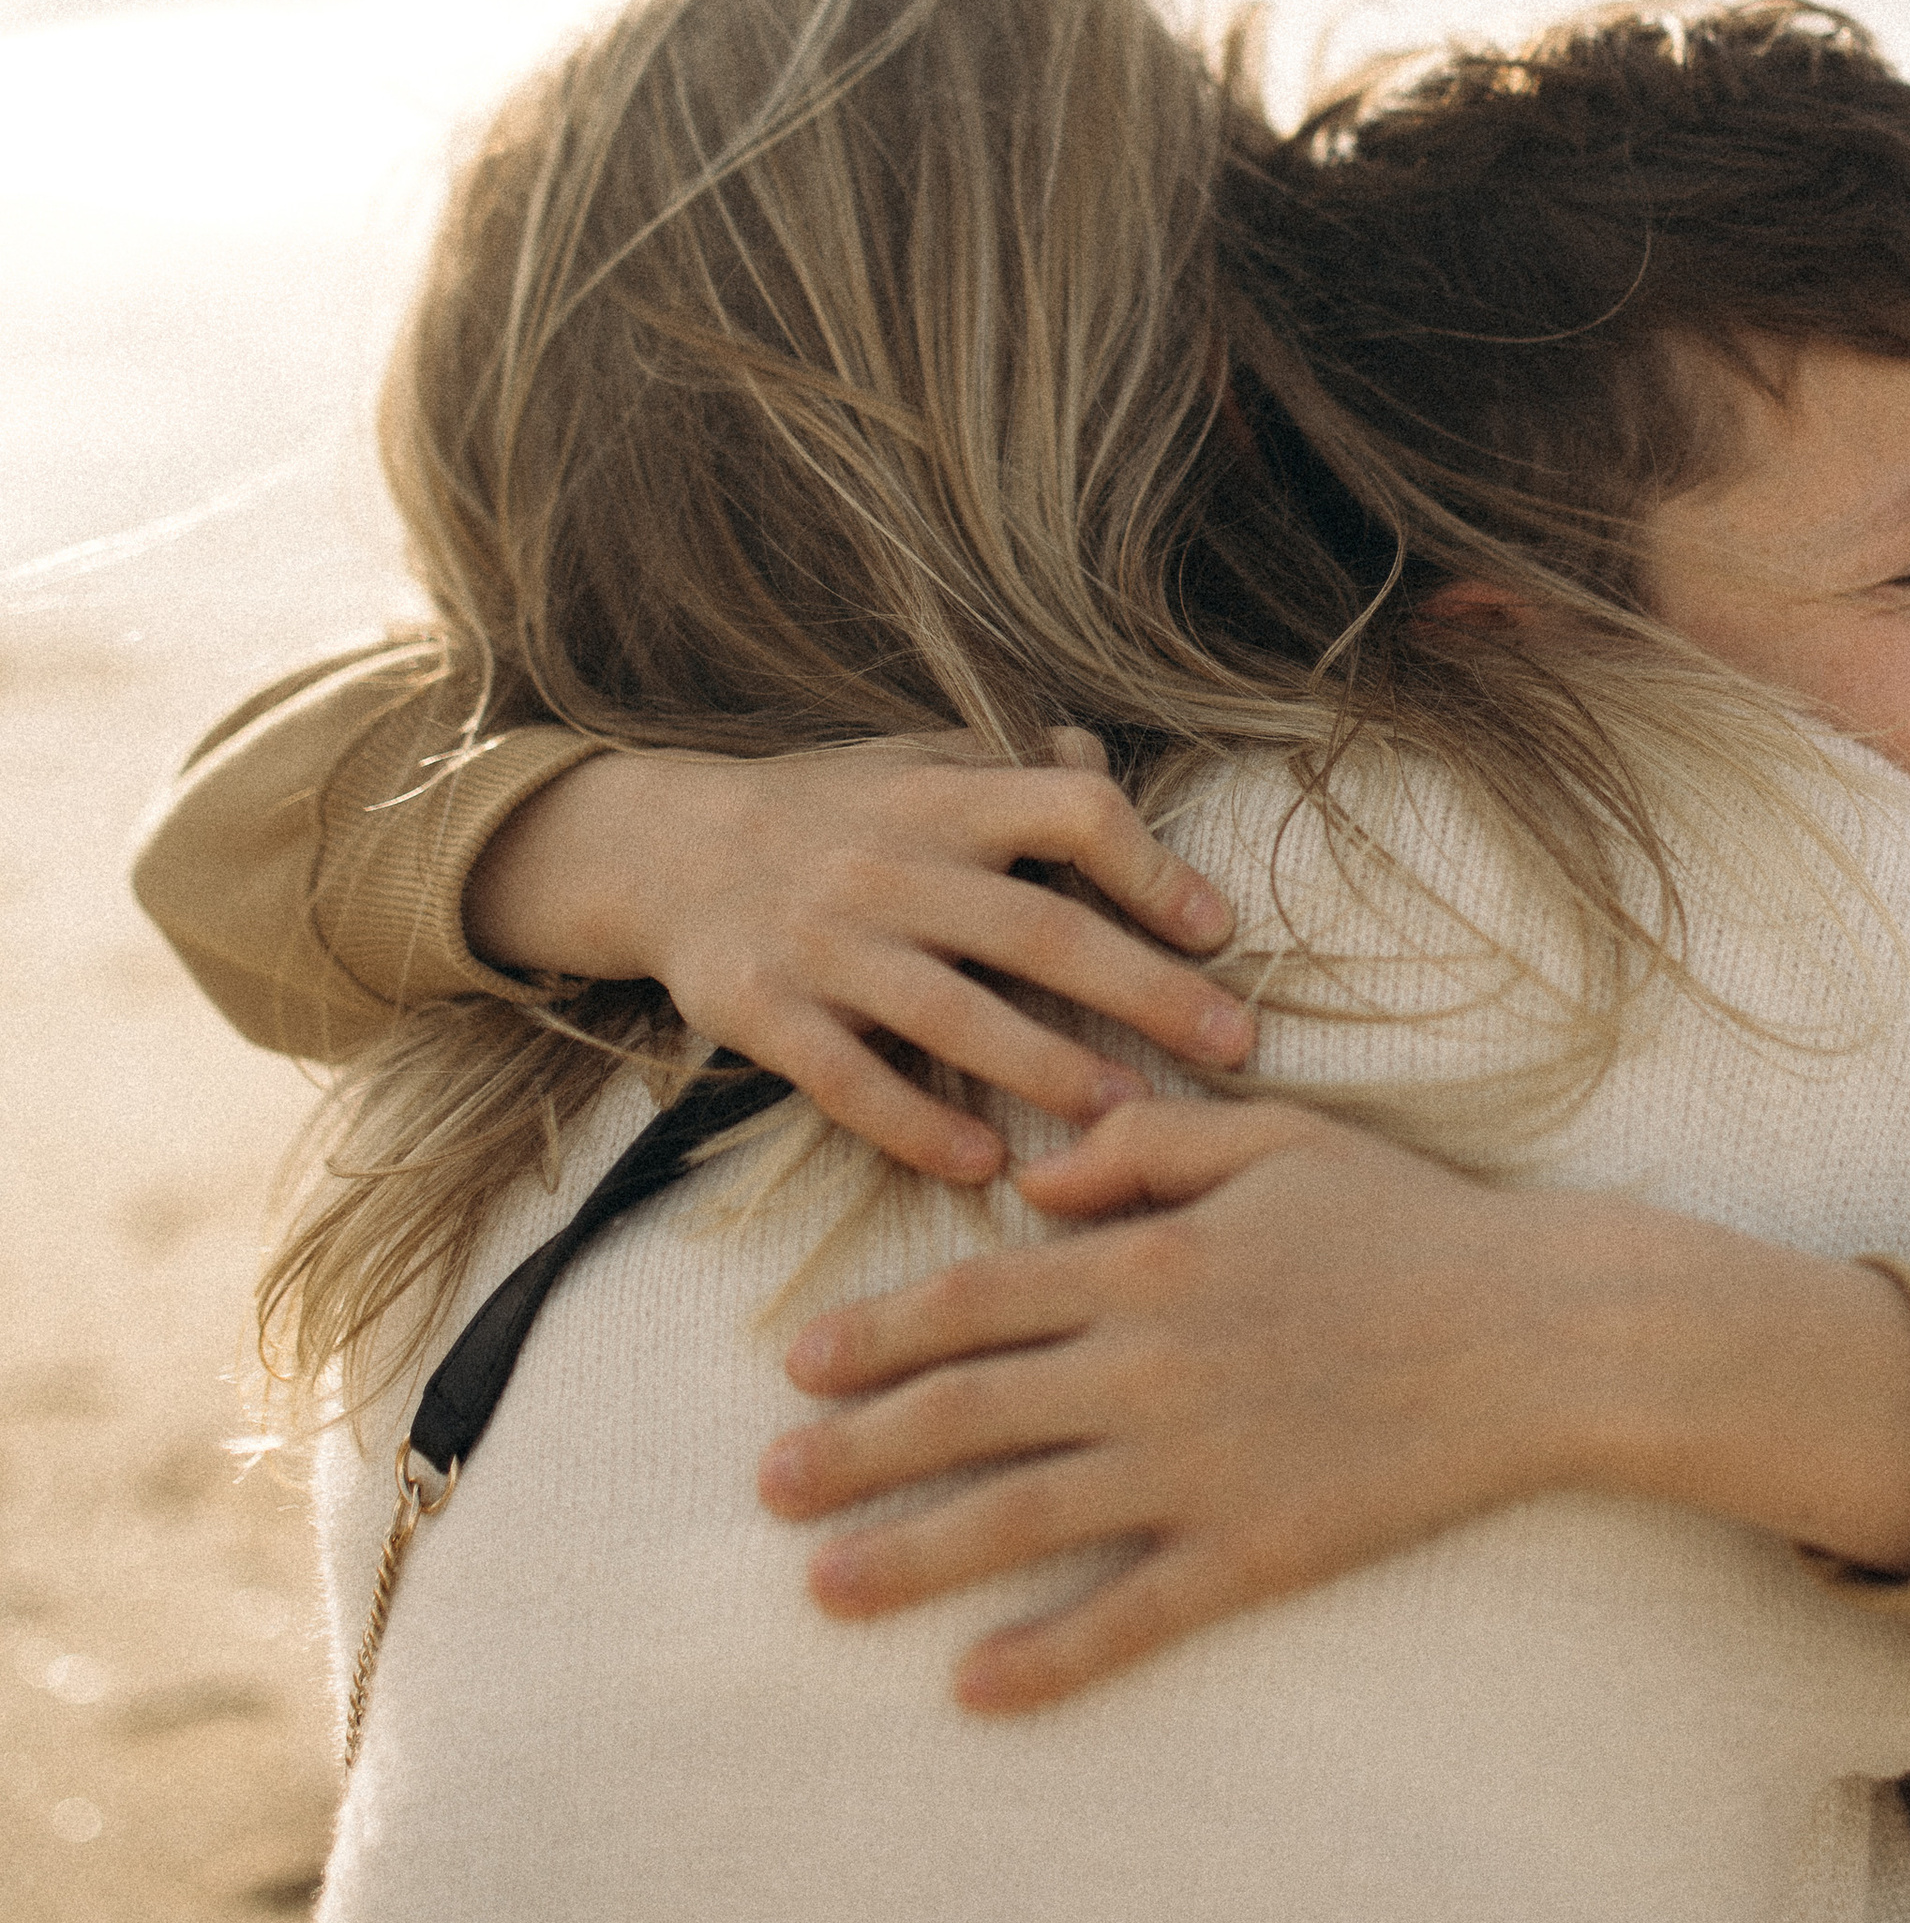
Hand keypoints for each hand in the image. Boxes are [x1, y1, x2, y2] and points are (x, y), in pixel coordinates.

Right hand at [462, 733, 1250, 1185]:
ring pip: (955, 1014)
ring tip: (1130, 1116)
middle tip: (1234, 1043)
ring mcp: (826, 944)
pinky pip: (851, 1081)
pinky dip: (918, 1123)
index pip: (1071, 811)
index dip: (1152, 867)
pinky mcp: (767, 1015)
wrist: (663, 848)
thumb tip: (1098, 760)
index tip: (1217, 930)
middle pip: (1037, 927)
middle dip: (1145, 990)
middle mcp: (891, 866)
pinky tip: (986, 1162)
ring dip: (1050, 1068)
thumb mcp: (913, 763)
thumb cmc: (825, 812)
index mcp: (943, 798)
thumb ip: (1007, 765)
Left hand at [760, 1099, 1592, 1706]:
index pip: (974, 1298)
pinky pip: (1131, 1615)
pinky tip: (974, 1689)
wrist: (1543, 1332)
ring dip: (910, 1557)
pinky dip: (1048, 1656)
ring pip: (1020, 1518)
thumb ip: (1144, 1150)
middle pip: (967, 1410)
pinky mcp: (1258, 1550)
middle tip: (766, 1488)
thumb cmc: (1414, 1224)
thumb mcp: (1277, 1140)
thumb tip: (1031, 1185)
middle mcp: (1151, 1364)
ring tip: (822, 1590)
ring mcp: (1200, 1464)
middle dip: (856, 1450)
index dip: (875, 1334)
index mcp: (1151, 1260)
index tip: (797, 1366)